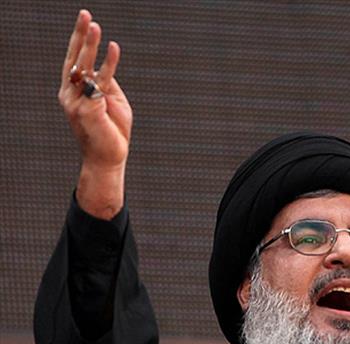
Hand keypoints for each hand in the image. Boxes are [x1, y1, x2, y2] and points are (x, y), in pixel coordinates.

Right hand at [60, 10, 131, 218]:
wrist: (109, 158)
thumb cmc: (111, 131)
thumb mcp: (111, 101)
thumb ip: (106, 83)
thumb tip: (105, 66)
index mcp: (73, 91)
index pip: (74, 60)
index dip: (79, 39)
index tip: (85, 19)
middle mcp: (71, 95)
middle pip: (74, 59)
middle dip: (80, 35)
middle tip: (85, 14)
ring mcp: (78, 103)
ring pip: (84, 67)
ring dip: (90, 45)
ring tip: (96, 26)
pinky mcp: (90, 110)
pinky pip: (100, 82)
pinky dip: (108, 64)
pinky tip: (113, 48)